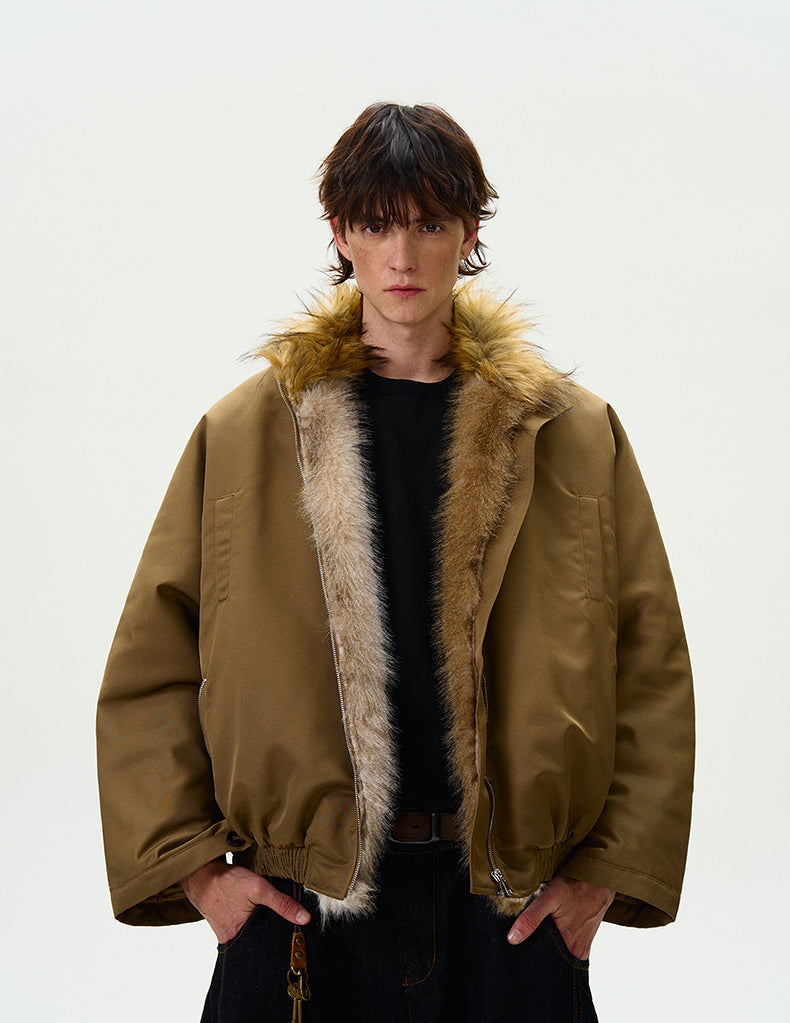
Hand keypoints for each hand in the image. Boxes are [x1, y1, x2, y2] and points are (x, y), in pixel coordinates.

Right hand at [181, 858, 310, 943]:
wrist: (202, 875)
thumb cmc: (228, 881)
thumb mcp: (259, 888)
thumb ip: (282, 904)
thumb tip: (305, 919)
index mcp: (240, 938)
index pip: (267, 947)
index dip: (279, 943)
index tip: (293, 940)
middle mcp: (232, 942)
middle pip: (258, 943)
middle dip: (270, 937)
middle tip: (282, 928)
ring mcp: (225, 936)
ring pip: (249, 936)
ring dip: (258, 929)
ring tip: (267, 920)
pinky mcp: (222, 928)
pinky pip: (239, 931)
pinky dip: (247, 924)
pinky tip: (252, 915)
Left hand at [506, 876, 614, 958]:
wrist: (598, 878)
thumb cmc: (575, 886)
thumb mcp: (549, 898)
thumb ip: (531, 918)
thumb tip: (512, 938)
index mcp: (571, 949)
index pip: (543, 961)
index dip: (530, 953)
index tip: (519, 947)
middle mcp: (578, 953)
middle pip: (550, 956)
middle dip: (538, 946)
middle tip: (529, 932)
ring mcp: (582, 947)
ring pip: (557, 949)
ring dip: (548, 940)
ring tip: (542, 927)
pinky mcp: (584, 939)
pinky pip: (566, 943)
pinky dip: (558, 936)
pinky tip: (553, 925)